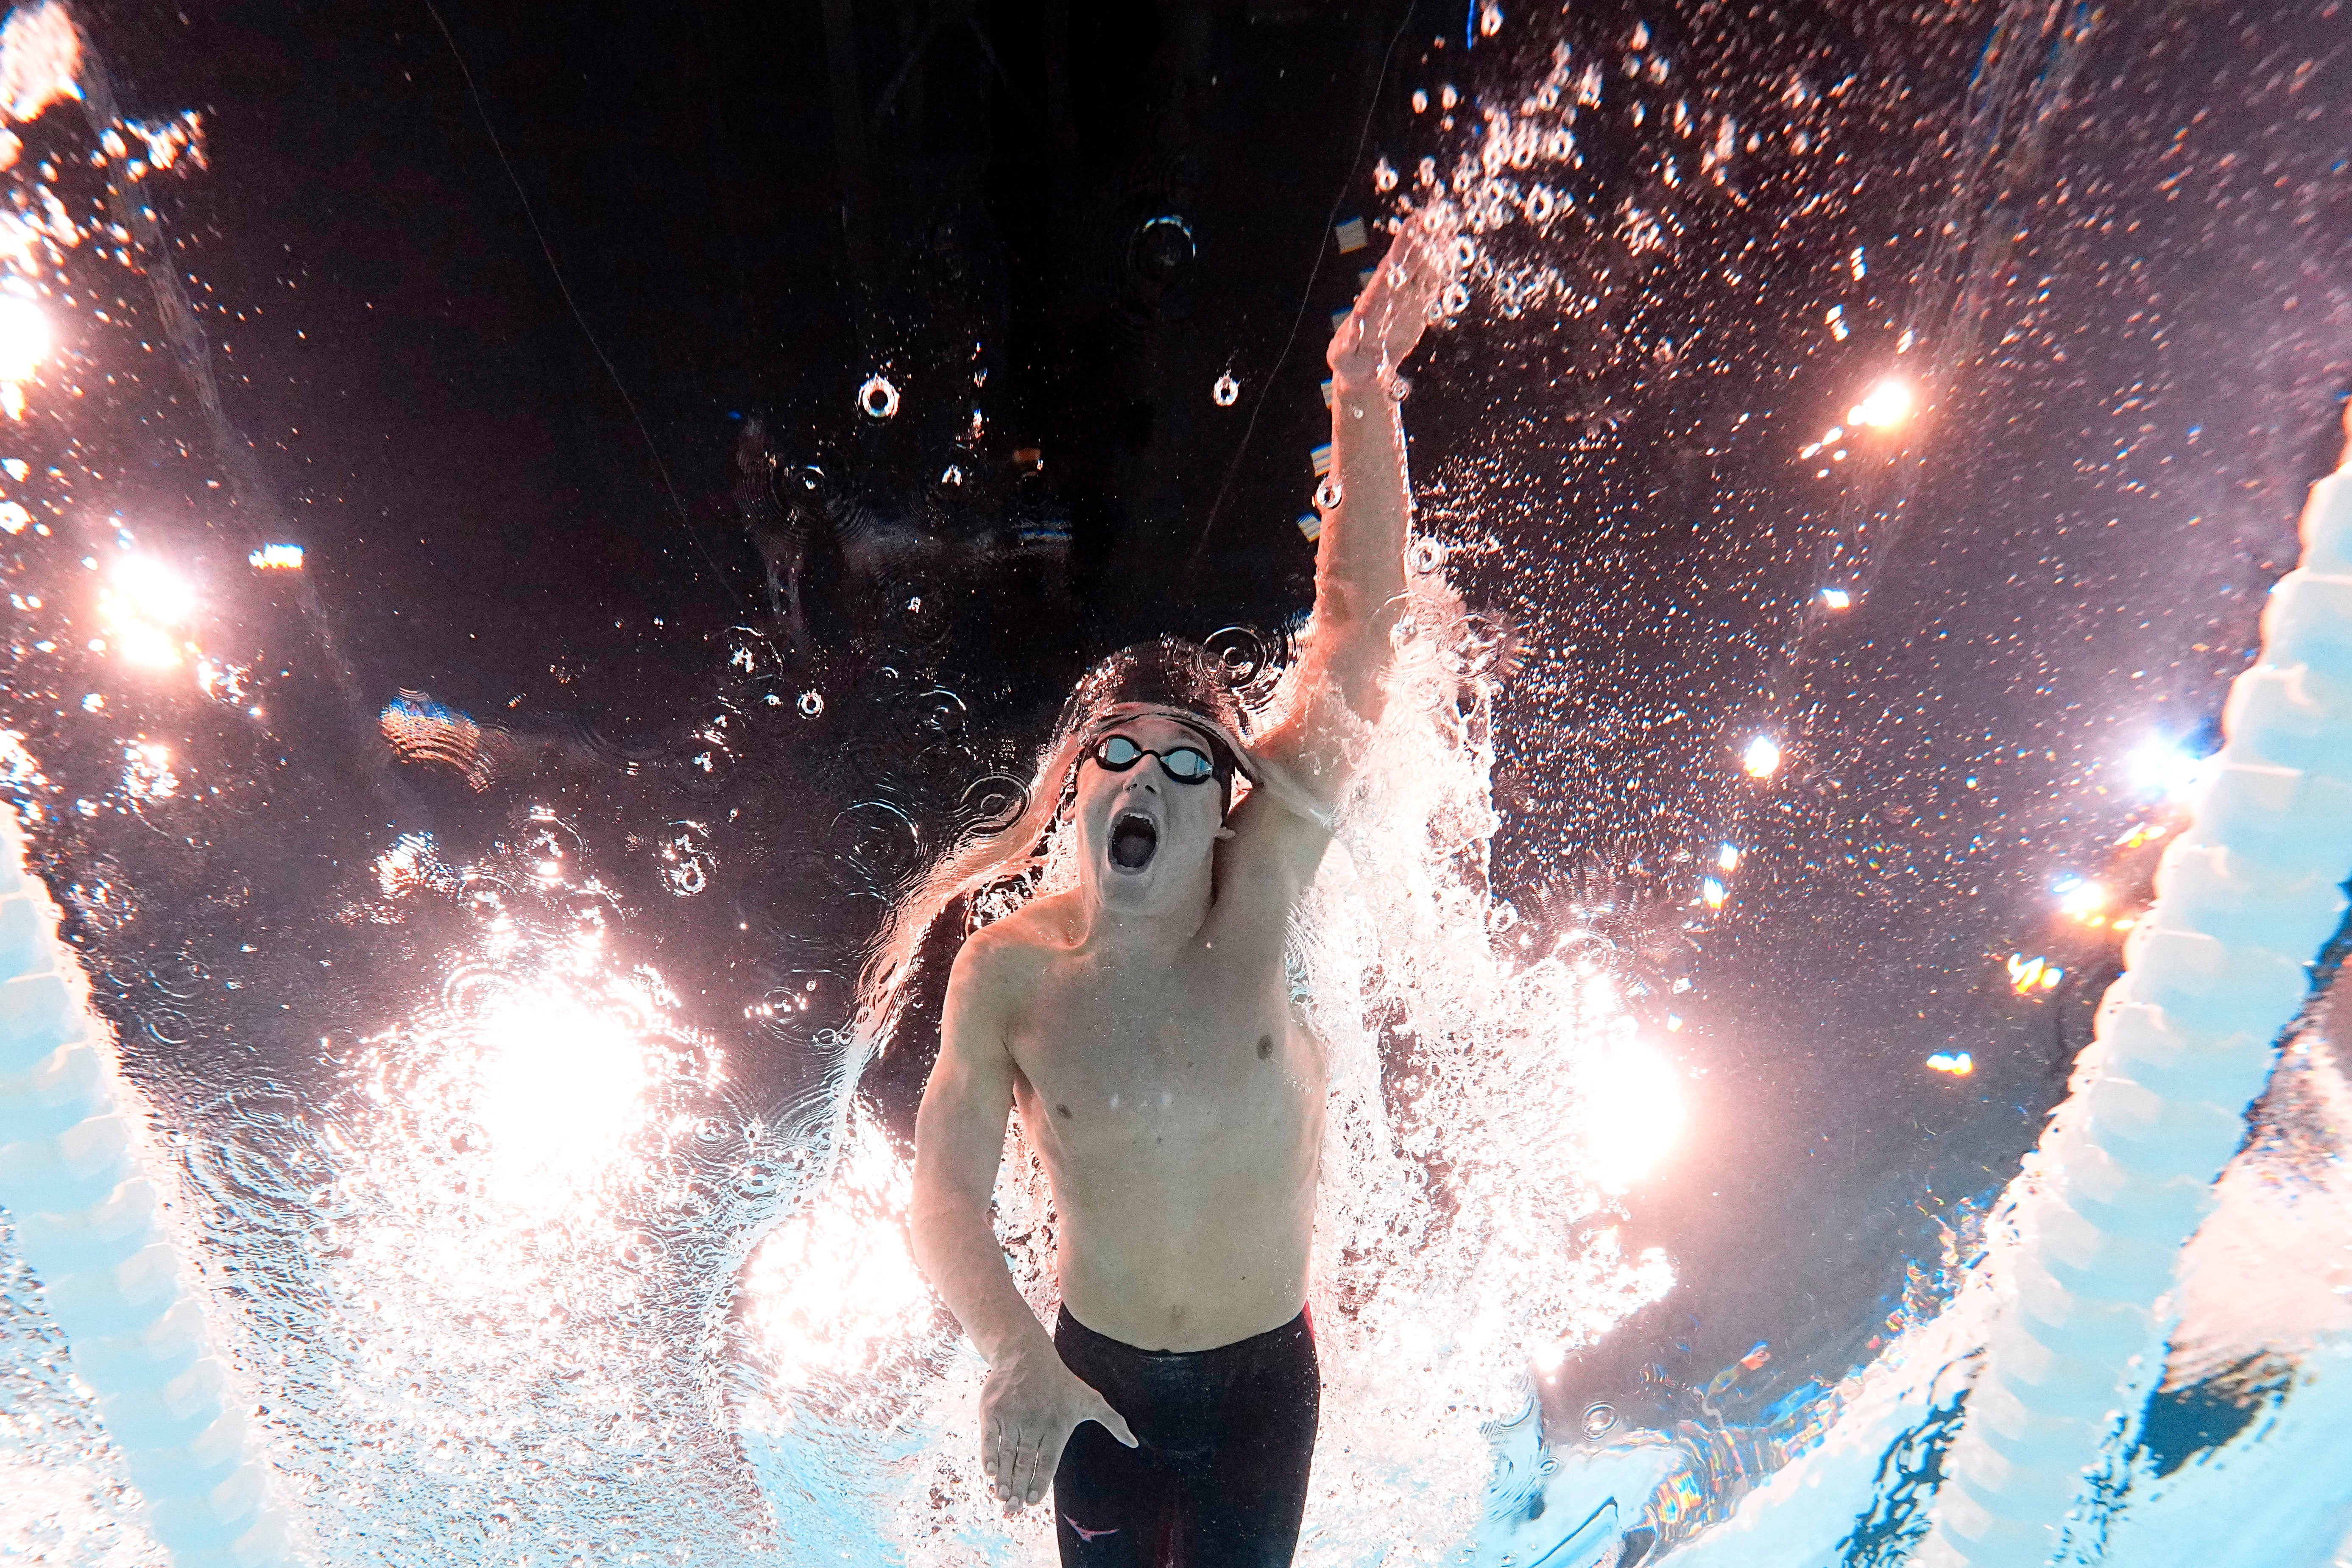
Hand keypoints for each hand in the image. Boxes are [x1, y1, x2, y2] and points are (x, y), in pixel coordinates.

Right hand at [978, 1347, 1137, 1507]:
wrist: (1026, 1355)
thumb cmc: (1062, 1382)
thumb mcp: (1091, 1400)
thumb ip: (1114, 1422)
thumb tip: (1134, 1443)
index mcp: (1057, 1427)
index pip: (1048, 1463)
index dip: (1039, 1484)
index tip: (1032, 1502)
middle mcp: (1034, 1425)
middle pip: (1025, 1464)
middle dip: (1018, 1489)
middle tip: (1013, 1508)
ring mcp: (1012, 1417)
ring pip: (1007, 1455)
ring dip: (1003, 1479)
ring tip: (1002, 1497)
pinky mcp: (993, 1411)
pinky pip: (989, 1440)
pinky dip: (988, 1457)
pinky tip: (989, 1473)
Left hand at [1327, 204, 1458, 389]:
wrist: (1363, 370)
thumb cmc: (1348, 363)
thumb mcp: (1343, 358)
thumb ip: (1350, 348)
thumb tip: (1362, 340)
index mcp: (1371, 300)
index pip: (1389, 268)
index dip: (1402, 246)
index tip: (1413, 224)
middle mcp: (1389, 294)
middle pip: (1408, 262)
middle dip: (1422, 239)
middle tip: (1437, 214)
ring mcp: (1404, 301)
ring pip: (1422, 271)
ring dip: (1436, 251)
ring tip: (1450, 228)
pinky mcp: (1416, 311)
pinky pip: (1431, 288)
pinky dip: (1442, 274)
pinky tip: (1453, 257)